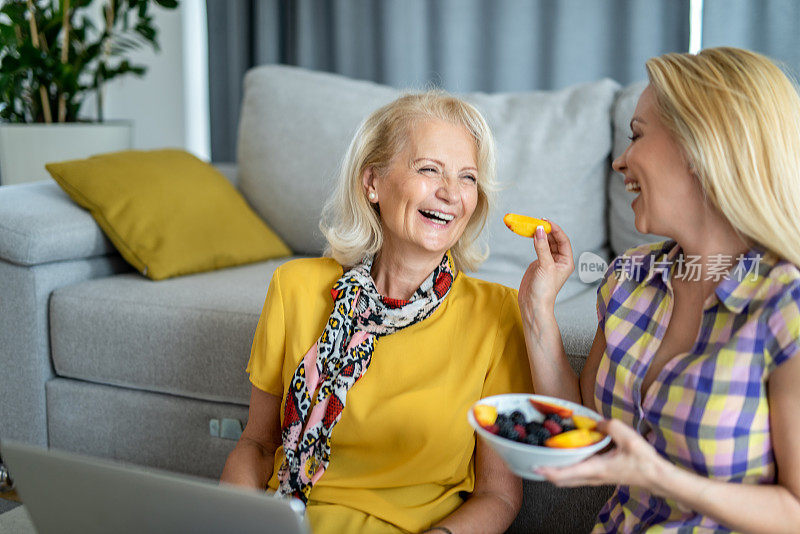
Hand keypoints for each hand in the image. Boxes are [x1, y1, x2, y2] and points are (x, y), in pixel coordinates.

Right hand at [518, 220, 573, 322]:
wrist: (533, 304)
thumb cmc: (544, 289)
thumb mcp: (545, 266)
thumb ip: (542, 247)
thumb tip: (539, 230)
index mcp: (566, 261)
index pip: (563, 240)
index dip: (555, 230)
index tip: (545, 221)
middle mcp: (559, 260)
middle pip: (555, 240)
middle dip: (547, 230)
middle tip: (537, 222)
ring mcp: (548, 261)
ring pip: (546, 243)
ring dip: (540, 234)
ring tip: (532, 226)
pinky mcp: (538, 263)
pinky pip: (538, 248)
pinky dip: (534, 240)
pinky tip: (530, 235)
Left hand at [536, 419, 669, 490]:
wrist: (657, 476)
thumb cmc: (644, 460)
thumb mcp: (626, 435)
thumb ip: (608, 426)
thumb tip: (595, 423)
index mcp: (596, 468)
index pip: (566, 474)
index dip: (548, 471)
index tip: (535, 466)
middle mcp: (593, 476)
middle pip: (563, 480)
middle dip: (547, 473)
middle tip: (534, 463)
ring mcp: (597, 478)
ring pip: (570, 480)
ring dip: (556, 473)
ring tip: (546, 461)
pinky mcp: (601, 476)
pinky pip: (578, 476)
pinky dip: (568, 470)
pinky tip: (567, 459)